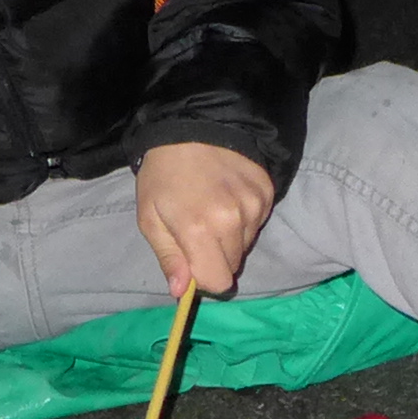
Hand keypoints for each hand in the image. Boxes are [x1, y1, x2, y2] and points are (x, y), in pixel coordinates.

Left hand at [136, 140, 275, 294]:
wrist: (193, 127)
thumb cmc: (163, 175)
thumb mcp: (150, 218)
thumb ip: (169, 257)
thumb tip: (181, 291)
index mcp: (199, 229)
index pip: (219, 281)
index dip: (205, 278)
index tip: (194, 263)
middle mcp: (233, 220)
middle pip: (233, 265)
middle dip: (216, 257)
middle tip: (198, 231)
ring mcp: (254, 205)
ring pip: (246, 244)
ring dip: (231, 237)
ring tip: (213, 209)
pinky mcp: (267, 192)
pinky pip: (258, 223)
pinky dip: (244, 218)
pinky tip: (228, 197)